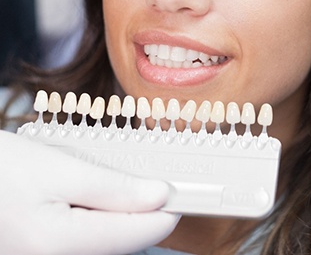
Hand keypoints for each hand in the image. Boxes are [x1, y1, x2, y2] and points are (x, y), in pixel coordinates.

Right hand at [0, 130, 179, 254]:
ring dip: (122, 211)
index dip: (168, 209)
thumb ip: (112, 188)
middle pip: (125, 239)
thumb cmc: (0, 170)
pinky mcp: (48, 253)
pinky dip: (101, 216)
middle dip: (144, 208)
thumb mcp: (58, 169)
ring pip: (108, 239)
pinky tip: (95, 194)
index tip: (187, 188)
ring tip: (118, 180)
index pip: (139, 233)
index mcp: (60, 243)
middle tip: (153, 174)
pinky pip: (89, 239)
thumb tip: (159, 196)